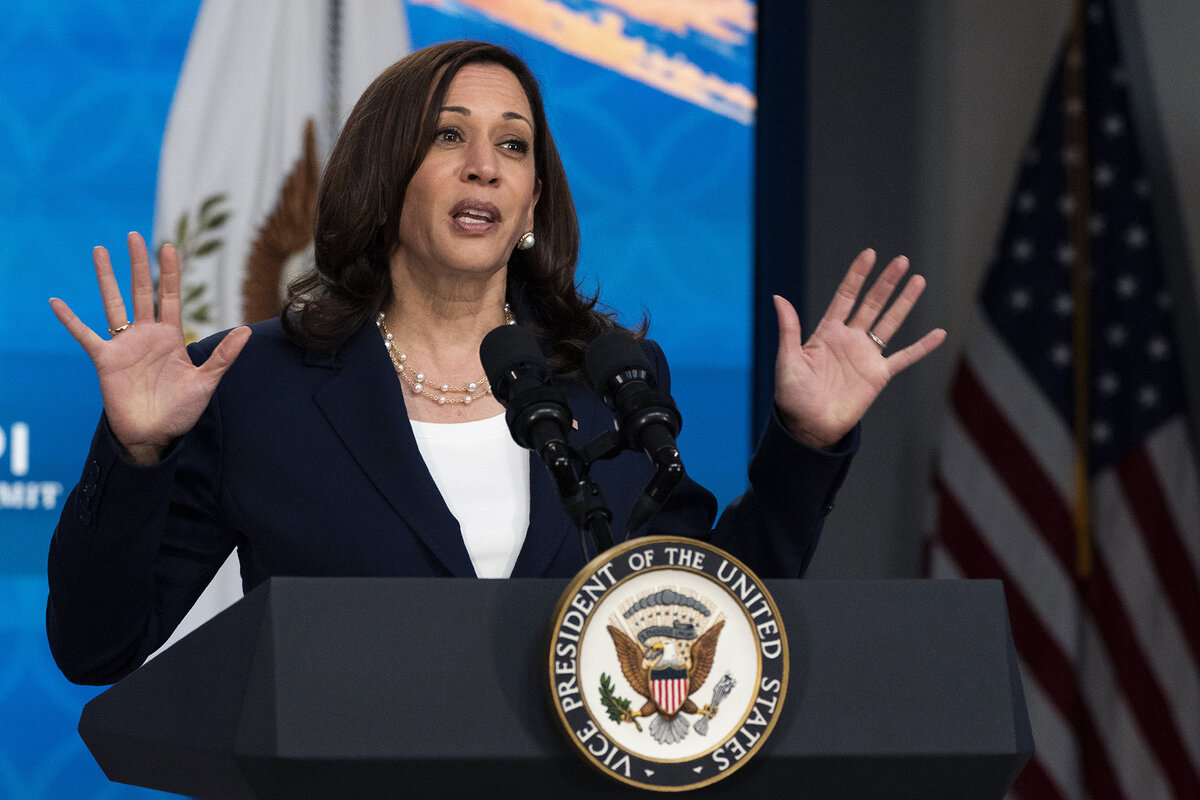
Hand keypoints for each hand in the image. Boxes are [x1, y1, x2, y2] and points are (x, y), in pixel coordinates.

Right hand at [49, 232, 249, 464]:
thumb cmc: (180, 410)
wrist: (154, 435)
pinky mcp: (105, 359)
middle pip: (142, 292)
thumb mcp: (206, 382)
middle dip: (138, 264)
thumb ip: (223, 356)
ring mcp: (124, 345)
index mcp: (171, 337)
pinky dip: (70, 320)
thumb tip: (246, 331)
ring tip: (99, 251)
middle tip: (133, 236)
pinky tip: (57, 302)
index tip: (168, 246)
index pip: (170, 297)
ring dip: (106, 278)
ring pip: (113, 304)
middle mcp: (146, 335)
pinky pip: (84, 335)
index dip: (169, 272)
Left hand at [773, 249, 945, 449]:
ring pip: (890, 323)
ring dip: (904, 302)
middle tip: (901, 260)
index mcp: (827, 332)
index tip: (869, 254)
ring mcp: (866, 356)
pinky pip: (904, 358)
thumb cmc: (793, 395)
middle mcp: (850, 339)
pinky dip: (922, 347)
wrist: (809, 426)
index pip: (845, 296)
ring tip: (918, 280)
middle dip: (885, 282)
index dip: (857, 276)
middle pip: (871, 304)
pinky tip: (939, 333)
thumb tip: (778, 297)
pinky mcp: (878, 375)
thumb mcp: (787, 359)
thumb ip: (789, 329)